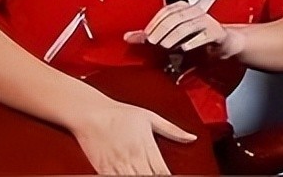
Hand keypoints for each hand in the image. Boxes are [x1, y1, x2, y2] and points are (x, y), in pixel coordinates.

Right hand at [70, 99, 195, 174]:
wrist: (91, 111)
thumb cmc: (119, 112)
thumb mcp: (150, 117)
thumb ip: (172, 130)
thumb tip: (191, 137)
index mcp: (147, 146)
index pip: (163, 173)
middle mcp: (134, 158)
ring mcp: (119, 165)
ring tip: (143, 176)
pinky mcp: (104, 170)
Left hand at [124, 2, 245, 58]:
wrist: (225, 44)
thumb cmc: (195, 39)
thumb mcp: (172, 39)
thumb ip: (152, 37)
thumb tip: (127, 37)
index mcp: (181, 9)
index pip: (165, 12)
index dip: (154, 23)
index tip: (144, 36)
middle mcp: (194, 11)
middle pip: (175, 17)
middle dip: (162, 29)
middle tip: (152, 42)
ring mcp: (206, 20)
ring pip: (188, 25)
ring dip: (175, 36)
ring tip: (165, 46)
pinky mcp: (218, 32)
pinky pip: (205, 35)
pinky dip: (194, 41)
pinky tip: (185, 48)